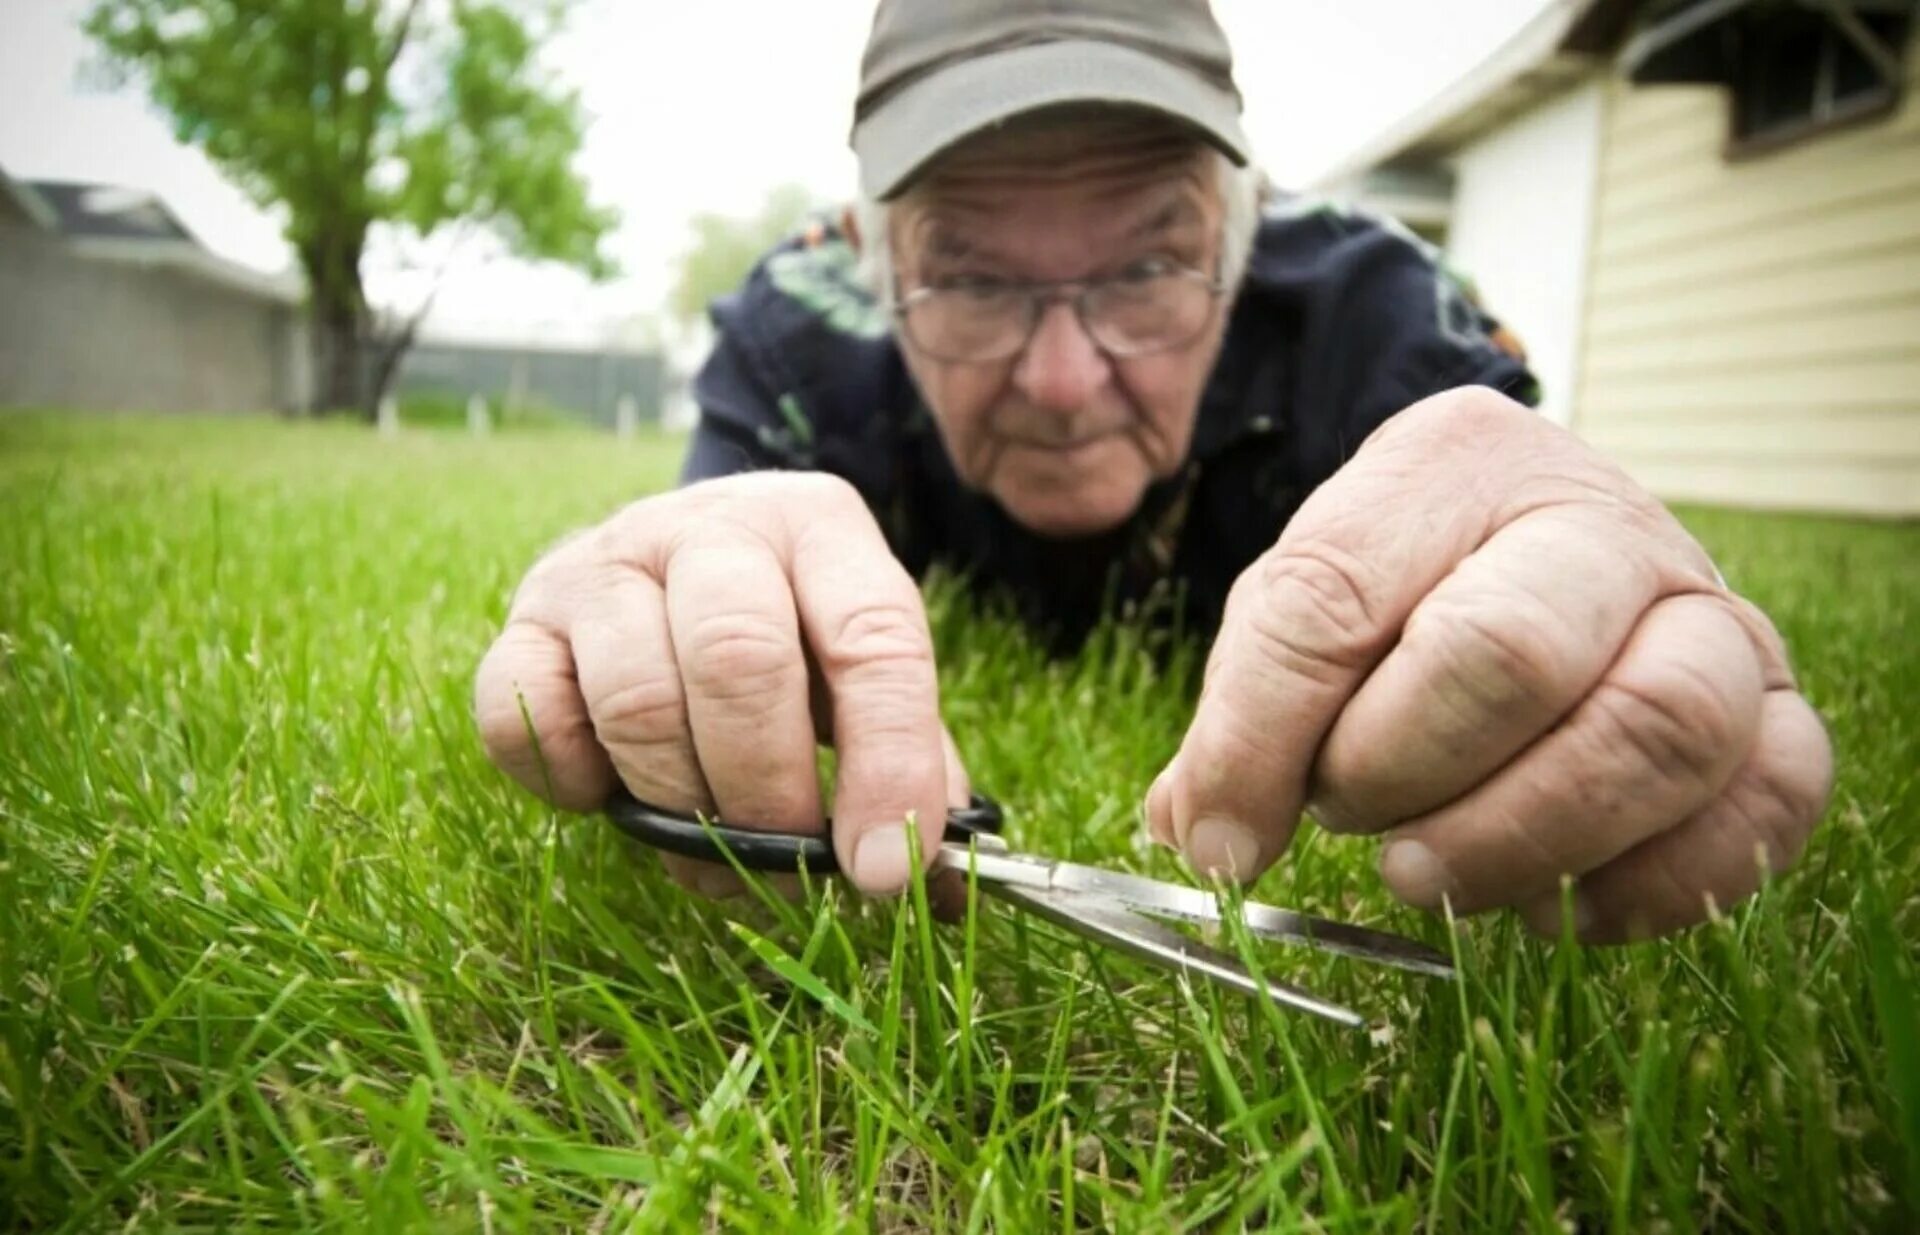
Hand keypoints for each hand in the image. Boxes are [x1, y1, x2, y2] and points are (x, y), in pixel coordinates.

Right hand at [473, 472, 968, 896]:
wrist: (669, 558)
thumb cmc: (787, 636)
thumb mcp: (858, 672)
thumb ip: (910, 759)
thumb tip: (938, 881)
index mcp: (819, 526)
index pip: (873, 636)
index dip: (888, 763)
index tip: (886, 868)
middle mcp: (710, 525)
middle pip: (739, 659)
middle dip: (767, 790)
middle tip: (781, 858)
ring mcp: (605, 561)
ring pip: (636, 698)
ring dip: (677, 800)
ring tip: (706, 841)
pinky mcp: (524, 616)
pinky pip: (528, 714)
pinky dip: (572, 779)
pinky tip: (610, 790)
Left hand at [1145, 387, 1832, 941]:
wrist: (1543, 546)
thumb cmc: (1407, 590)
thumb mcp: (1304, 610)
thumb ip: (1245, 716)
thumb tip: (1207, 840)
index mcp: (1455, 462)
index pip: (1334, 599)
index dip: (1261, 739)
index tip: (1222, 837)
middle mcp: (1602, 520)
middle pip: (1512, 653)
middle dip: (1401, 770)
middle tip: (1351, 819)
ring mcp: (1709, 613)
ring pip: (1660, 731)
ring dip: (1522, 836)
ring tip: (1431, 872)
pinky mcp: (1774, 713)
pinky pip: (1765, 804)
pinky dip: (1653, 886)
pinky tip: (1549, 908)